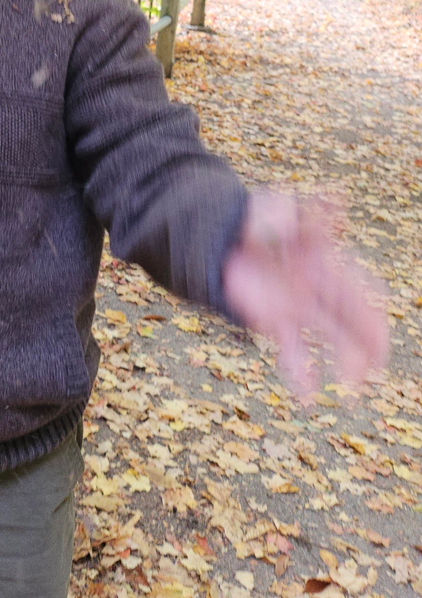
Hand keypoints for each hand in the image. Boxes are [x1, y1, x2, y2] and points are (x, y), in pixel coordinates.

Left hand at [222, 192, 387, 398]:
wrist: (217, 241)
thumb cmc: (251, 222)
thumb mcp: (270, 209)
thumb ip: (291, 210)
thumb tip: (332, 200)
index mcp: (324, 259)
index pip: (355, 279)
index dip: (368, 292)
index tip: (380, 301)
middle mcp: (317, 287)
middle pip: (352, 315)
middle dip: (368, 337)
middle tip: (379, 359)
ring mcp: (298, 307)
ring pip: (330, 337)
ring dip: (346, 361)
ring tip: (353, 387)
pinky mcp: (274, 322)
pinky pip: (293, 350)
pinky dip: (303, 373)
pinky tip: (309, 397)